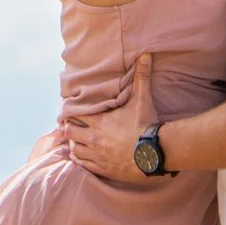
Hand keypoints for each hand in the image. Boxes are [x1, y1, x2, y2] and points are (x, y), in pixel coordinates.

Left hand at [63, 53, 160, 185]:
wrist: (155, 152)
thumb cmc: (146, 125)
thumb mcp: (142, 99)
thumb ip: (141, 77)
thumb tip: (145, 55)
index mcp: (99, 121)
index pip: (75, 114)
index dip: (72, 113)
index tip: (71, 112)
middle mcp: (94, 138)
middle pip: (70, 132)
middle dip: (70, 129)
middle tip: (73, 127)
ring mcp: (97, 155)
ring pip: (74, 150)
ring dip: (75, 145)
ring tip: (78, 142)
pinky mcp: (103, 169)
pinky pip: (83, 166)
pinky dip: (81, 161)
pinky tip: (83, 158)